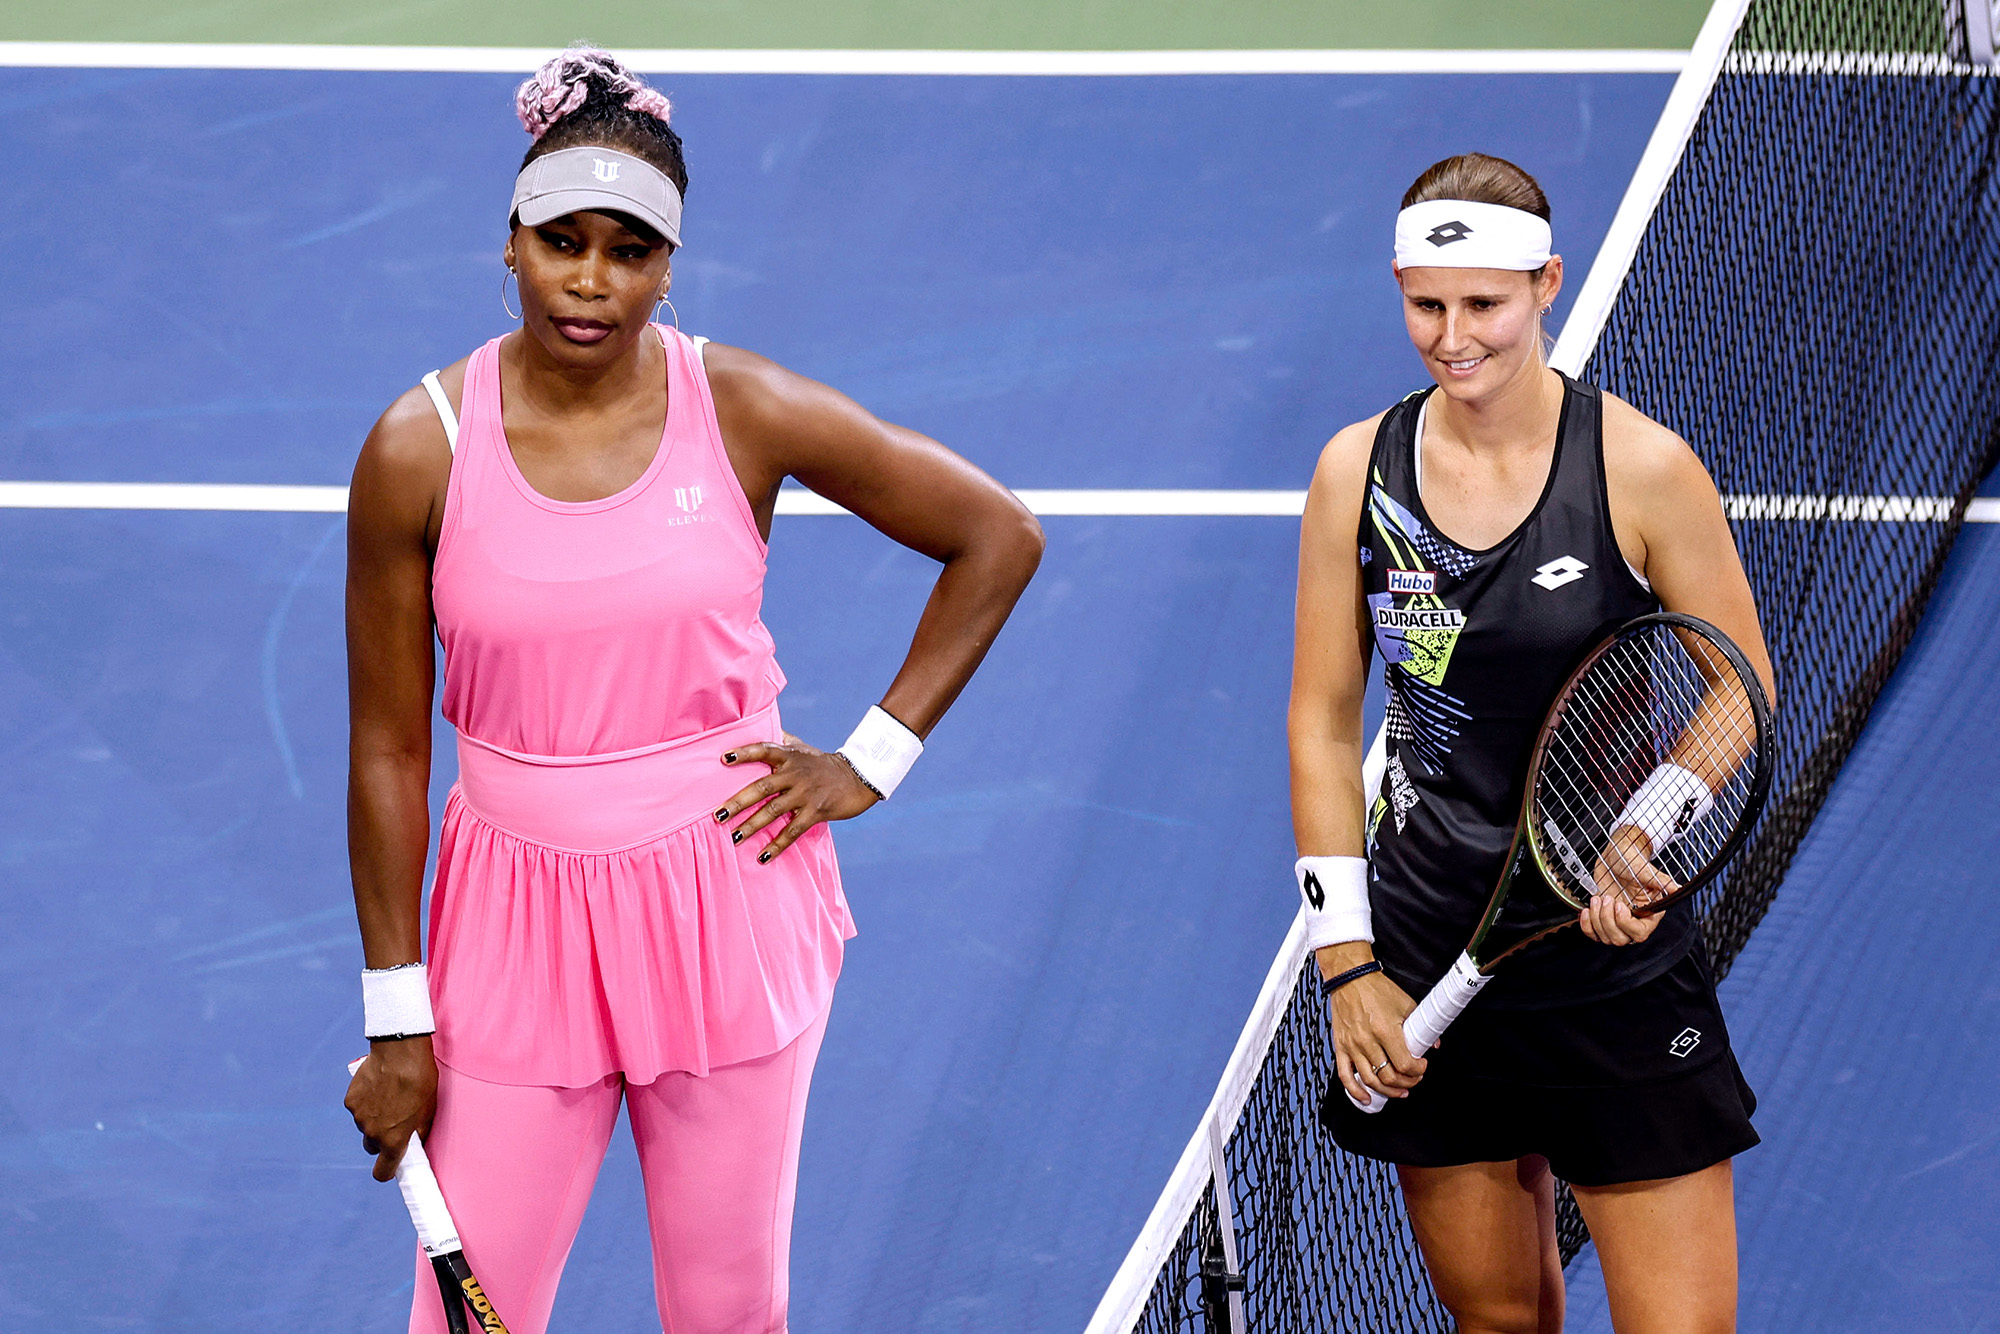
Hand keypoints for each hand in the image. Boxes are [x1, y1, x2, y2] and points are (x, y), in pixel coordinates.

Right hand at [344, 1035, 437, 1181]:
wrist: (400, 1051)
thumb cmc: (421, 1080)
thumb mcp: (428, 1109)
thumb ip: (418, 1131)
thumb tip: (416, 1141)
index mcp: (393, 1140)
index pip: (382, 1172)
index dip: (387, 1170)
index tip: (391, 1165)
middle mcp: (372, 1133)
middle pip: (372, 1147)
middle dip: (381, 1139)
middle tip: (394, 1121)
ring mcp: (359, 1116)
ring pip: (365, 1126)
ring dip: (374, 1118)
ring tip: (389, 1095)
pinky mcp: (351, 1100)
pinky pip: (358, 1108)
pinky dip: (366, 1102)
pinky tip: (378, 1086)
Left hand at [713, 738, 878, 862]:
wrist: (858, 778)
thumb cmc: (822, 763)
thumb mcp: (802, 748)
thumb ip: (780, 740)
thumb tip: (759, 723)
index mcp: (789, 756)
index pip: (764, 750)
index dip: (744, 753)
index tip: (724, 759)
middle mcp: (795, 774)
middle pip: (762, 787)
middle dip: (739, 802)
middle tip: (718, 815)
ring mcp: (806, 794)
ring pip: (774, 811)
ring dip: (752, 826)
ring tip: (733, 838)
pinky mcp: (816, 812)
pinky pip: (792, 831)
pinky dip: (777, 845)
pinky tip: (762, 857)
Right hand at [1320, 947, 1426, 1104]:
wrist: (1349, 977)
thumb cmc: (1375, 988)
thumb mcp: (1405, 1003)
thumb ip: (1419, 1025)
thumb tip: (1433, 1043)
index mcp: (1385, 1030)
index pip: (1405, 1064)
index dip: (1418, 1070)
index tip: (1422, 1066)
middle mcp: (1367, 1040)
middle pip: (1389, 1077)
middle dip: (1406, 1082)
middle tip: (1413, 1079)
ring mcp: (1352, 1045)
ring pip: (1370, 1080)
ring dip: (1387, 1091)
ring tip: (1398, 1091)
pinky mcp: (1341, 1046)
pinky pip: (1345, 1075)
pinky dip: (1355, 1091)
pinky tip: (1365, 1097)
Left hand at [1580, 824, 1678, 945]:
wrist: (1615, 856)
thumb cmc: (1632, 861)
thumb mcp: (1645, 870)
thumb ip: (1662, 881)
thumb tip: (1676, 888)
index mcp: (1649, 913)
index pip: (1640, 933)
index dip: (1625, 923)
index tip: (1620, 905)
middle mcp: (1634, 920)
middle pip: (1620, 939)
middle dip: (1608, 919)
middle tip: (1607, 898)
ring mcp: (1617, 922)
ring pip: (1605, 938)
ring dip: (1597, 918)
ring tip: (1598, 898)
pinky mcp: (1602, 919)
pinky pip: (1593, 934)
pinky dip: (1586, 925)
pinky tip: (1588, 910)